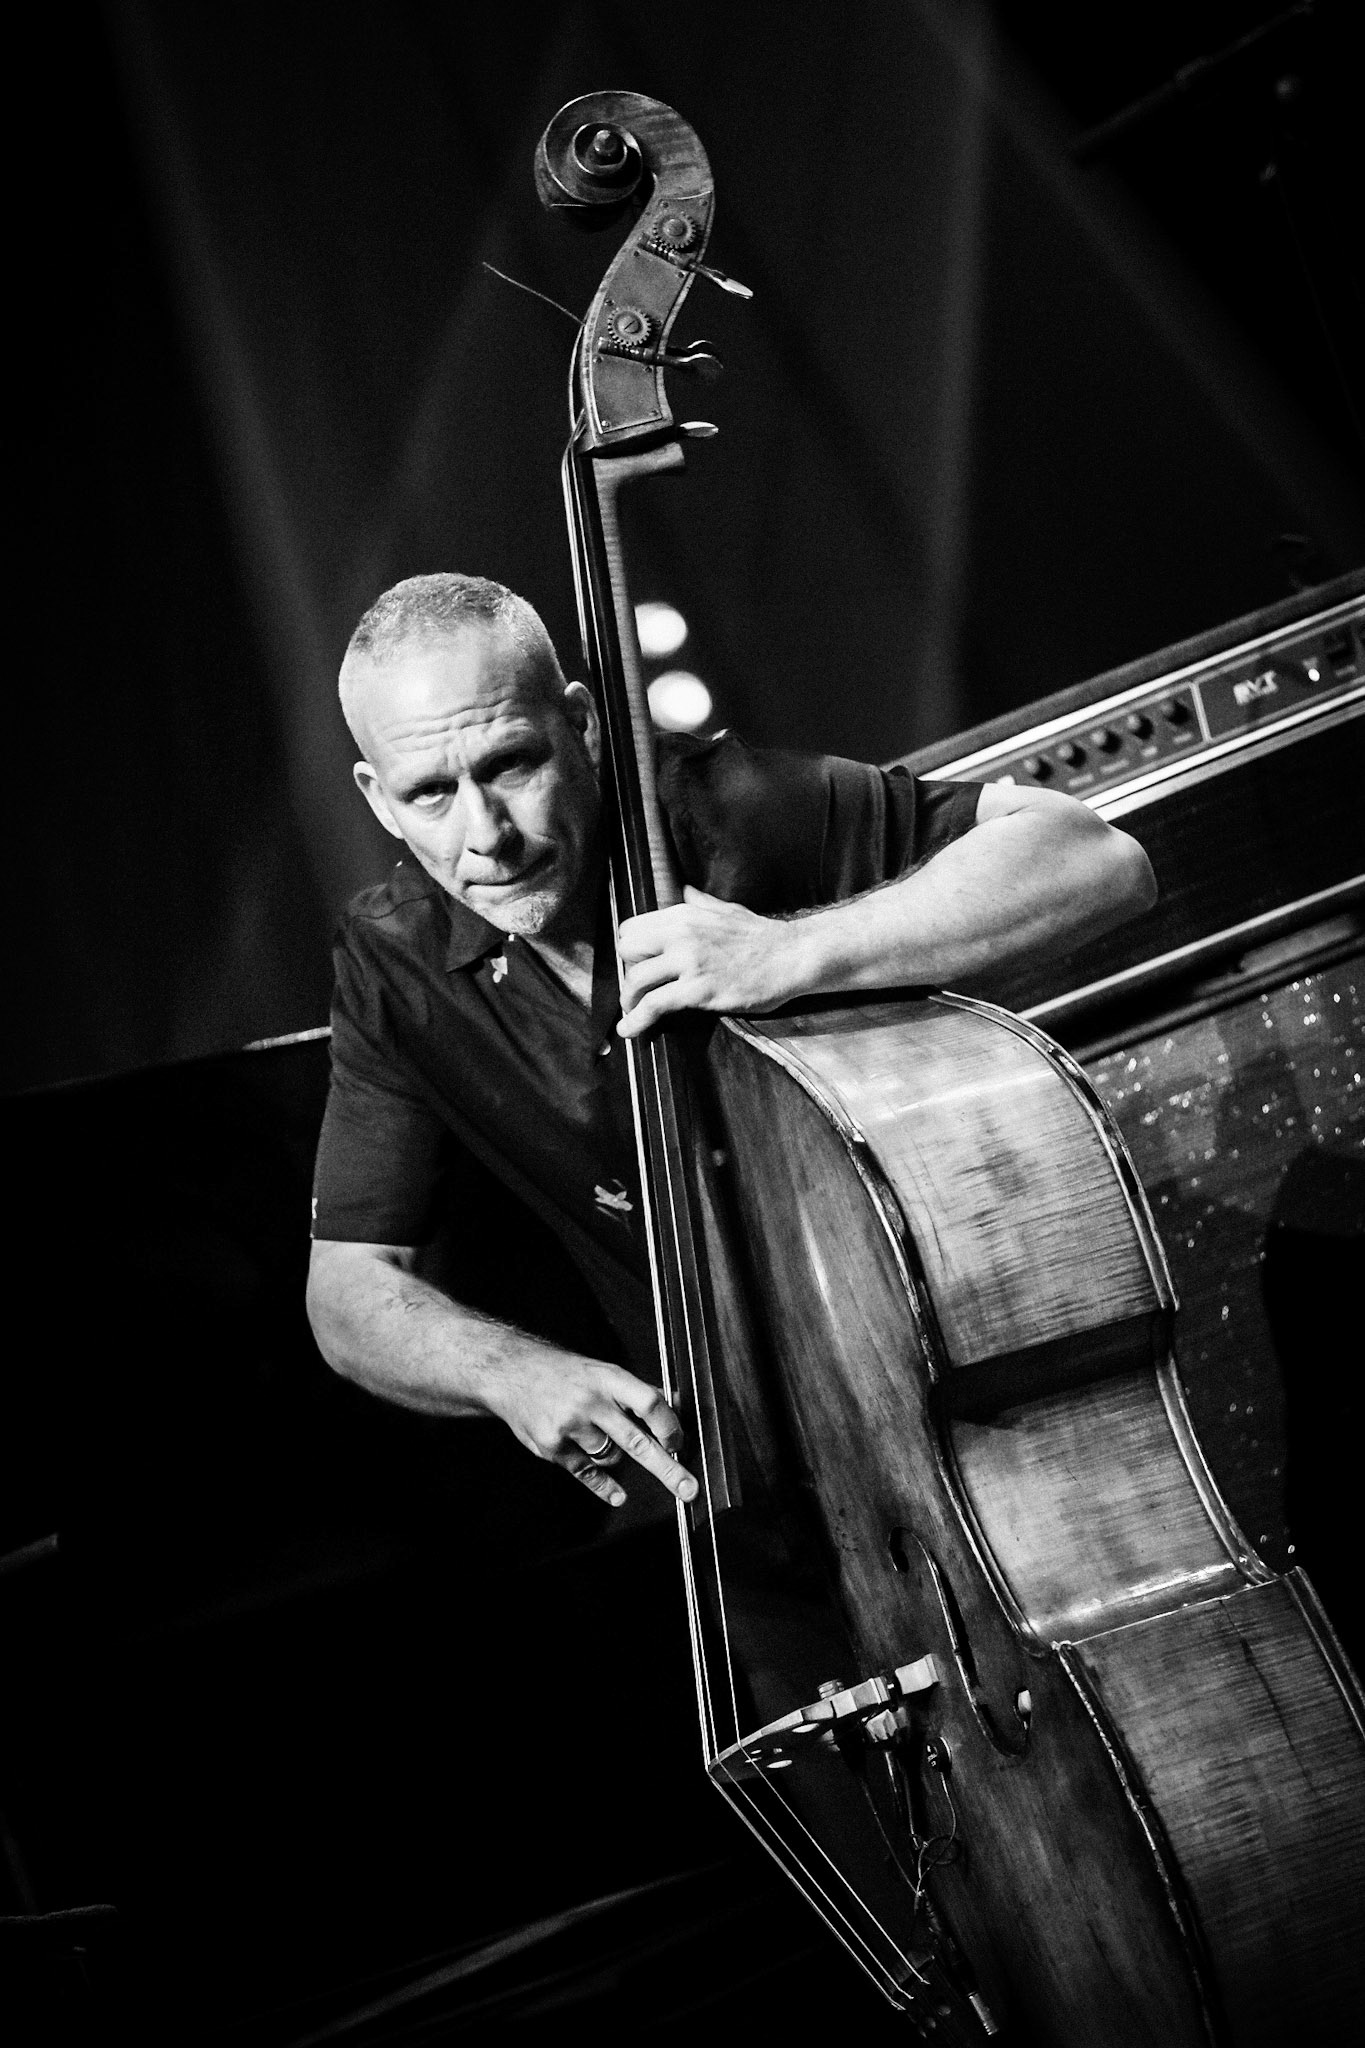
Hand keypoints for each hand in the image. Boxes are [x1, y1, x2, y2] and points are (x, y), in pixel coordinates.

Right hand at [489, 1352, 697, 1508]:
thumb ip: (638, 1392)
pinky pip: (587, 1473)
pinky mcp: (552, 1447)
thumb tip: (676, 1405)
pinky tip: (618, 1495)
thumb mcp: (603, 1372)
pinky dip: (604, 1485)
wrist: (512, 1373)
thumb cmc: (565, 1373)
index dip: (669, 1426)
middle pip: (637, 1440)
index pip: (649, 1403)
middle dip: (668, 1468)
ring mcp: (569, 1426)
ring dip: (614, 1455)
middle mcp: (590, 1401)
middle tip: (689, 1489)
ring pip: (612, 1457)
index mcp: (608, 1378)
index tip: (679, 1443)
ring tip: (595, 1433)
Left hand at [617, 886, 801, 1036]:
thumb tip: (686, 891)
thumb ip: (701, 902)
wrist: (792, 957)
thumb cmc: (762, 936)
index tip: (637, 965)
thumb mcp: (727, 910)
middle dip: (628, 972)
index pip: (631, 928)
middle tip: (638, 989)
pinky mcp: (698, 990)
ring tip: (630, 1014)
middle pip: (627, 952)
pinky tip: (628, 1030)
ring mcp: (689, 962)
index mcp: (684, 914)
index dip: (631, 950)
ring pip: (635, 979)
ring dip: (628, 1001)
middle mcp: (681, 934)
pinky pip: (654, 1005)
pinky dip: (636, 1020)